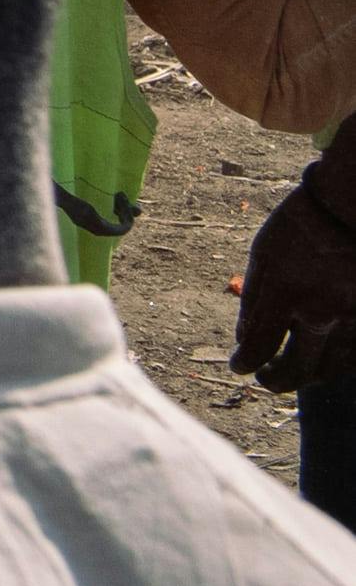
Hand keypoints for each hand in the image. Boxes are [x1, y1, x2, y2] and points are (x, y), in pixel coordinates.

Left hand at [240, 164, 355, 390]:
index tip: (240, 366)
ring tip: (294, 373)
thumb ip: (254, 298)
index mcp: (286, 293)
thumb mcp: (263, 253)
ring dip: (310, 377)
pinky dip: (338, 364)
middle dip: (276, 379)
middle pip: (298, 368)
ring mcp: (354, 317)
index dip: (246, 363)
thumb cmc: (301, 224)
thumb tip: (244, 338)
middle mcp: (322, 312)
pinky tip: (325, 361)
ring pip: (332, 368)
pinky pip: (354, 356)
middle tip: (265, 380)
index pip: (260, 347)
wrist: (350, 206)